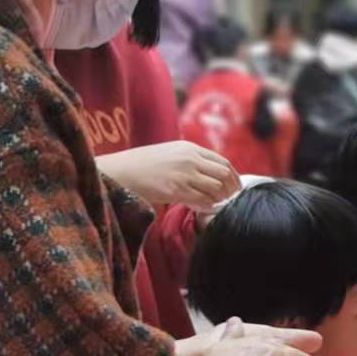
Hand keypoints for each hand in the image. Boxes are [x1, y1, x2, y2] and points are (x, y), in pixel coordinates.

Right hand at [96, 142, 240, 208]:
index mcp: (189, 148)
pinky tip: (203, 207)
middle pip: (224, 174)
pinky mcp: (176, 190)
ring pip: (215, 188)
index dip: (233, 176)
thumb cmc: (143, 164)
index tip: (235, 187)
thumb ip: (190, 160)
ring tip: (215, 204)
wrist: (122, 171)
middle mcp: (190, 159)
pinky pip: (202, 200)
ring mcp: (184, 174)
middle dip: (231, 189)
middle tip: (231, 199)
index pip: (222, 162)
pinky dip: (207, 205)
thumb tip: (209, 175)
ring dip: (219, 198)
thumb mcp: (169, 153)